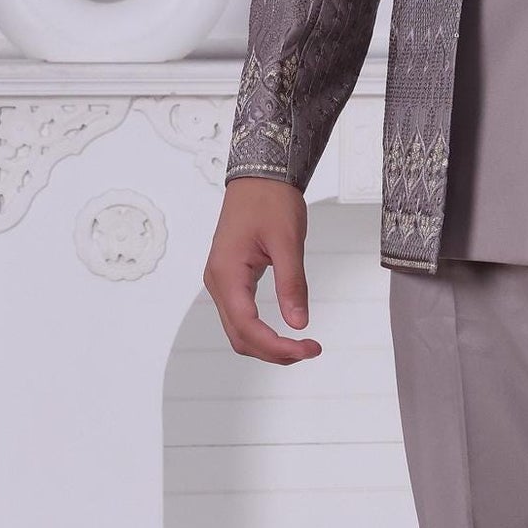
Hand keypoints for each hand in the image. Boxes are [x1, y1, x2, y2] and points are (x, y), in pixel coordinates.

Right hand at [203, 178, 323, 362]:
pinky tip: (284, 331)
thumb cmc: (269, 200)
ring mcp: (222, 281)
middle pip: (240, 336)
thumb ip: (292, 284)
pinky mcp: (231, 278)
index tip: (307, 348)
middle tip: (309, 350)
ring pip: (239, 330)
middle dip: (273, 351)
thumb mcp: (287, 242)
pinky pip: (241, 315)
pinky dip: (261, 330)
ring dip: (267, 344)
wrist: (259, 176)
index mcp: (227, 273)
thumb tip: (298, 322)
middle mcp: (218, 281)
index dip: (277, 346)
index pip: (247, 326)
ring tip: (300, 345)